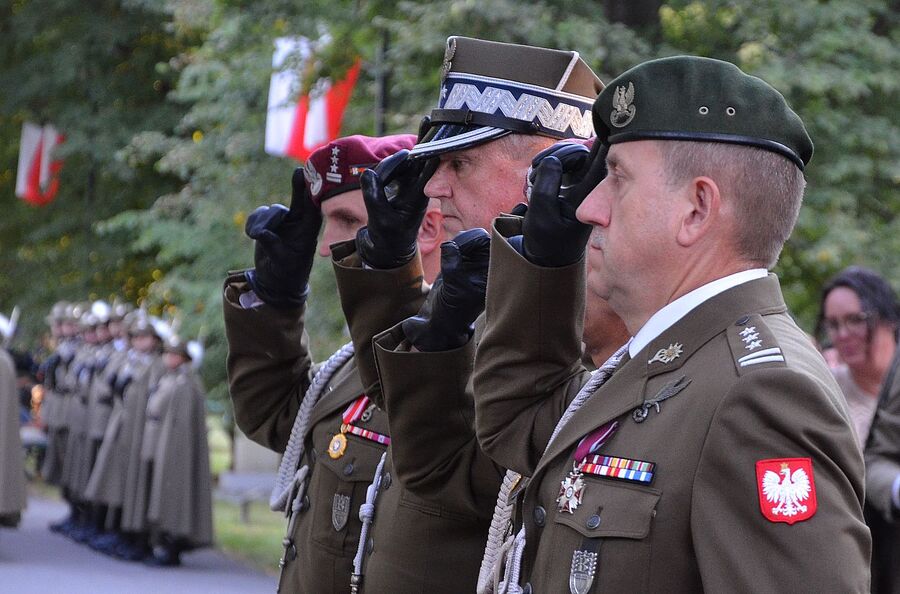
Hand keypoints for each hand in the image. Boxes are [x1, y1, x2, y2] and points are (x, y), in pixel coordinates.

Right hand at [244, 168, 322, 307]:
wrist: (275, 280)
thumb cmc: (286, 273)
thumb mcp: (281, 262)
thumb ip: (272, 246)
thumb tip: (261, 233)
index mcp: (308, 232)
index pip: (312, 210)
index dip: (312, 195)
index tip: (313, 181)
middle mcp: (298, 223)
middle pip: (298, 200)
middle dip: (298, 186)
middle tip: (299, 172)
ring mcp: (283, 221)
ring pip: (272, 211)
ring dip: (262, 222)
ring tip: (254, 236)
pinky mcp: (268, 222)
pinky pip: (259, 215)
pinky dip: (253, 223)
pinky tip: (252, 235)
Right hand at [356, 150, 436, 268]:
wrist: (386, 248)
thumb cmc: (387, 237)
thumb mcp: (379, 218)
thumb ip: (374, 196)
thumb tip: (367, 173)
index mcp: (419, 197)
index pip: (425, 171)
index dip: (420, 158)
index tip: (406, 154)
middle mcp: (416, 189)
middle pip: (411, 164)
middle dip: (396, 162)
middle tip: (379, 171)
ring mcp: (407, 186)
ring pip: (400, 166)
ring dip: (387, 167)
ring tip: (373, 180)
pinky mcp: (397, 186)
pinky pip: (391, 172)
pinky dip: (383, 172)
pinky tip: (373, 181)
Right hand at [401, 228, 490, 351]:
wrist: (442, 320)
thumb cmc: (452, 309)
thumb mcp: (453, 288)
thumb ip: (451, 265)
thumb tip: (450, 245)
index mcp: (491, 273)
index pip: (488, 244)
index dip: (472, 241)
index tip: (458, 248)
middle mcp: (487, 267)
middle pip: (480, 238)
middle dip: (464, 241)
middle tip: (452, 251)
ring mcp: (475, 264)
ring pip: (469, 240)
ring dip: (457, 244)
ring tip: (448, 257)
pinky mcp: (463, 263)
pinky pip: (459, 245)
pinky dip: (451, 248)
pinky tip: (447, 259)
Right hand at [522, 142, 606, 266]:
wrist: (547, 253)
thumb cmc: (548, 238)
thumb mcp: (542, 214)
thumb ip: (547, 185)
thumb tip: (552, 160)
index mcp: (588, 191)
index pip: (599, 158)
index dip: (596, 141)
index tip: (593, 129)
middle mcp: (587, 183)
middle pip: (580, 150)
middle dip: (559, 152)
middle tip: (538, 167)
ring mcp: (578, 181)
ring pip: (568, 153)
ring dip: (550, 158)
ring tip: (535, 174)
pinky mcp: (568, 181)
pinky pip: (560, 161)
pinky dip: (547, 163)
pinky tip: (537, 175)